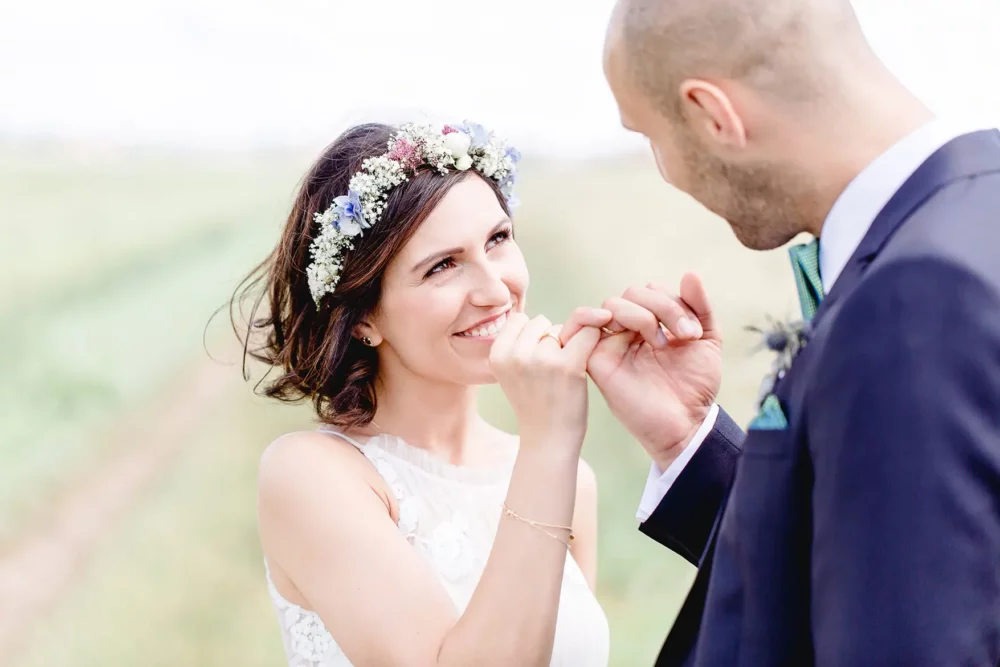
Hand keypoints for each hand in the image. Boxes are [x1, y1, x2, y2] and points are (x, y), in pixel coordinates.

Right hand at [490, 313, 602, 446]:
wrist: (548, 440)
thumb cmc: (534, 404)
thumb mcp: (512, 372)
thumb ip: (518, 344)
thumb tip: (540, 317)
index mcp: (497, 354)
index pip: (520, 319)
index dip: (533, 335)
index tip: (536, 360)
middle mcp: (515, 354)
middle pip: (541, 322)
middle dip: (550, 340)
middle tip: (550, 372)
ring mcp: (540, 359)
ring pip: (562, 328)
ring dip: (568, 344)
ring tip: (563, 374)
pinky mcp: (567, 365)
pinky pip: (587, 332)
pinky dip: (594, 334)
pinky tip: (597, 346)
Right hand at [561, 273, 721, 469]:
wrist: (686, 422)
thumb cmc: (695, 386)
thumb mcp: (707, 339)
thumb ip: (699, 306)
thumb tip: (689, 273)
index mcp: (653, 322)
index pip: (652, 291)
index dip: (675, 302)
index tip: (695, 333)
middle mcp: (629, 329)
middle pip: (632, 293)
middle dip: (663, 307)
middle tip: (685, 336)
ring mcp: (611, 342)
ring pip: (613, 304)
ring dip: (641, 315)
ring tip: (661, 343)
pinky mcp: (595, 358)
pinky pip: (580, 324)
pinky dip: (591, 316)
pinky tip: (627, 332)